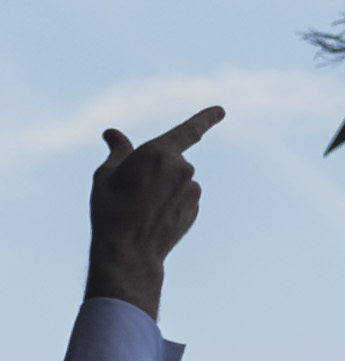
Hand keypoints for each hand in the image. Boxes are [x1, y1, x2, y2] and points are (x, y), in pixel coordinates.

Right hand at [86, 105, 224, 320]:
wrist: (129, 250)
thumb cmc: (110, 208)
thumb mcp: (106, 175)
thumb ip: (118, 151)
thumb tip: (113, 134)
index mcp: (160, 152)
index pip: (189, 129)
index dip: (206, 118)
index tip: (221, 110)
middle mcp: (183, 167)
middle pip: (171, 159)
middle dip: (155, 168)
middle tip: (131, 189)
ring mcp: (193, 189)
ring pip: (177, 180)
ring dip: (163, 187)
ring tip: (140, 207)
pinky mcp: (196, 207)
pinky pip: (183, 197)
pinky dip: (171, 202)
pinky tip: (154, 217)